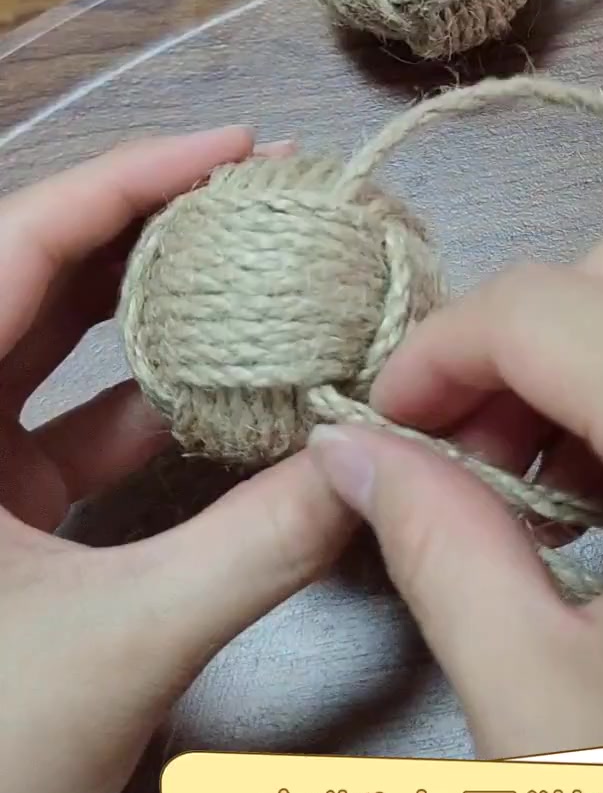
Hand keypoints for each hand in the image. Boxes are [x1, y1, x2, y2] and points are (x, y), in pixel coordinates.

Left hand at [0, 131, 354, 792]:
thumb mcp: (122, 644)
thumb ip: (257, 545)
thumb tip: (377, 467)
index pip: (21, 242)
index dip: (133, 178)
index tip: (244, 147)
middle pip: (41, 280)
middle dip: (158, 232)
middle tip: (274, 201)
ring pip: (57, 355)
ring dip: (158, 318)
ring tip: (268, 277)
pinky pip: (69, 432)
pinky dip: (150, 411)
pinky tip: (237, 401)